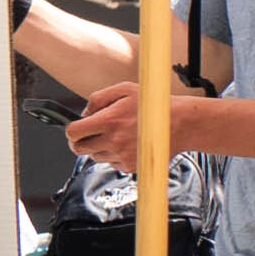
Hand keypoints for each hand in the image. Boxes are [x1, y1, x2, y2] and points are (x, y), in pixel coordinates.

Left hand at [65, 83, 214, 164]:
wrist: (183, 123)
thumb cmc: (155, 105)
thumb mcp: (124, 89)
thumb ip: (98, 98)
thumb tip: (84, 113)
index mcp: (109, 121)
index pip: (73, 133)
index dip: (72, 132)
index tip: (77, 130)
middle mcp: (114, 141)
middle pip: (79, 149)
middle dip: (82, 141)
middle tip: (92, 135)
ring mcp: (122, 155)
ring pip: (96, 157)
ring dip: (100, 148)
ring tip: (118, 136)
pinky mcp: (131, 166)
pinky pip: (112, 164)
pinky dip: (116, 156)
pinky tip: (129, 144)